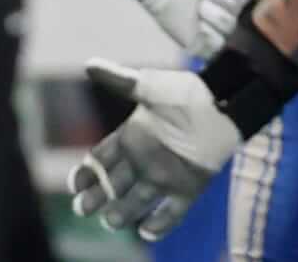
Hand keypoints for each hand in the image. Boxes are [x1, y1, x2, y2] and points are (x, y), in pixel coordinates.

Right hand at [71, 59, 240, 240]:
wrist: (222, 104)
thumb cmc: (184, 92)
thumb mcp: (148, 86)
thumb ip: (119, 80)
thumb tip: (89, 65)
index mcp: (130, 137)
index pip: (100, 160)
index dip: (86, 174)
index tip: (75, 185)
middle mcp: (143, 159)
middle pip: (113, 184)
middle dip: (97, 198)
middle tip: (84, 209)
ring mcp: (165, 175)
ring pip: (137, 200)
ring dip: (123, 212)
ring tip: (111, 221)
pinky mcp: (188, 188)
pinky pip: (172, 212)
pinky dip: (161, 223)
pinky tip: (147, 232)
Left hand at [115, 0, 283, 56]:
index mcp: (250, 2)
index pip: (263, 3)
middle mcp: (240, 20)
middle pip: (247, 18)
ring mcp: (223, 35)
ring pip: (232, 29)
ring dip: (212, 10)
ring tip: (197, 0)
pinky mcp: (205, 47)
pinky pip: (218, 45)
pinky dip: (206, 29)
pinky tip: (195, 18)